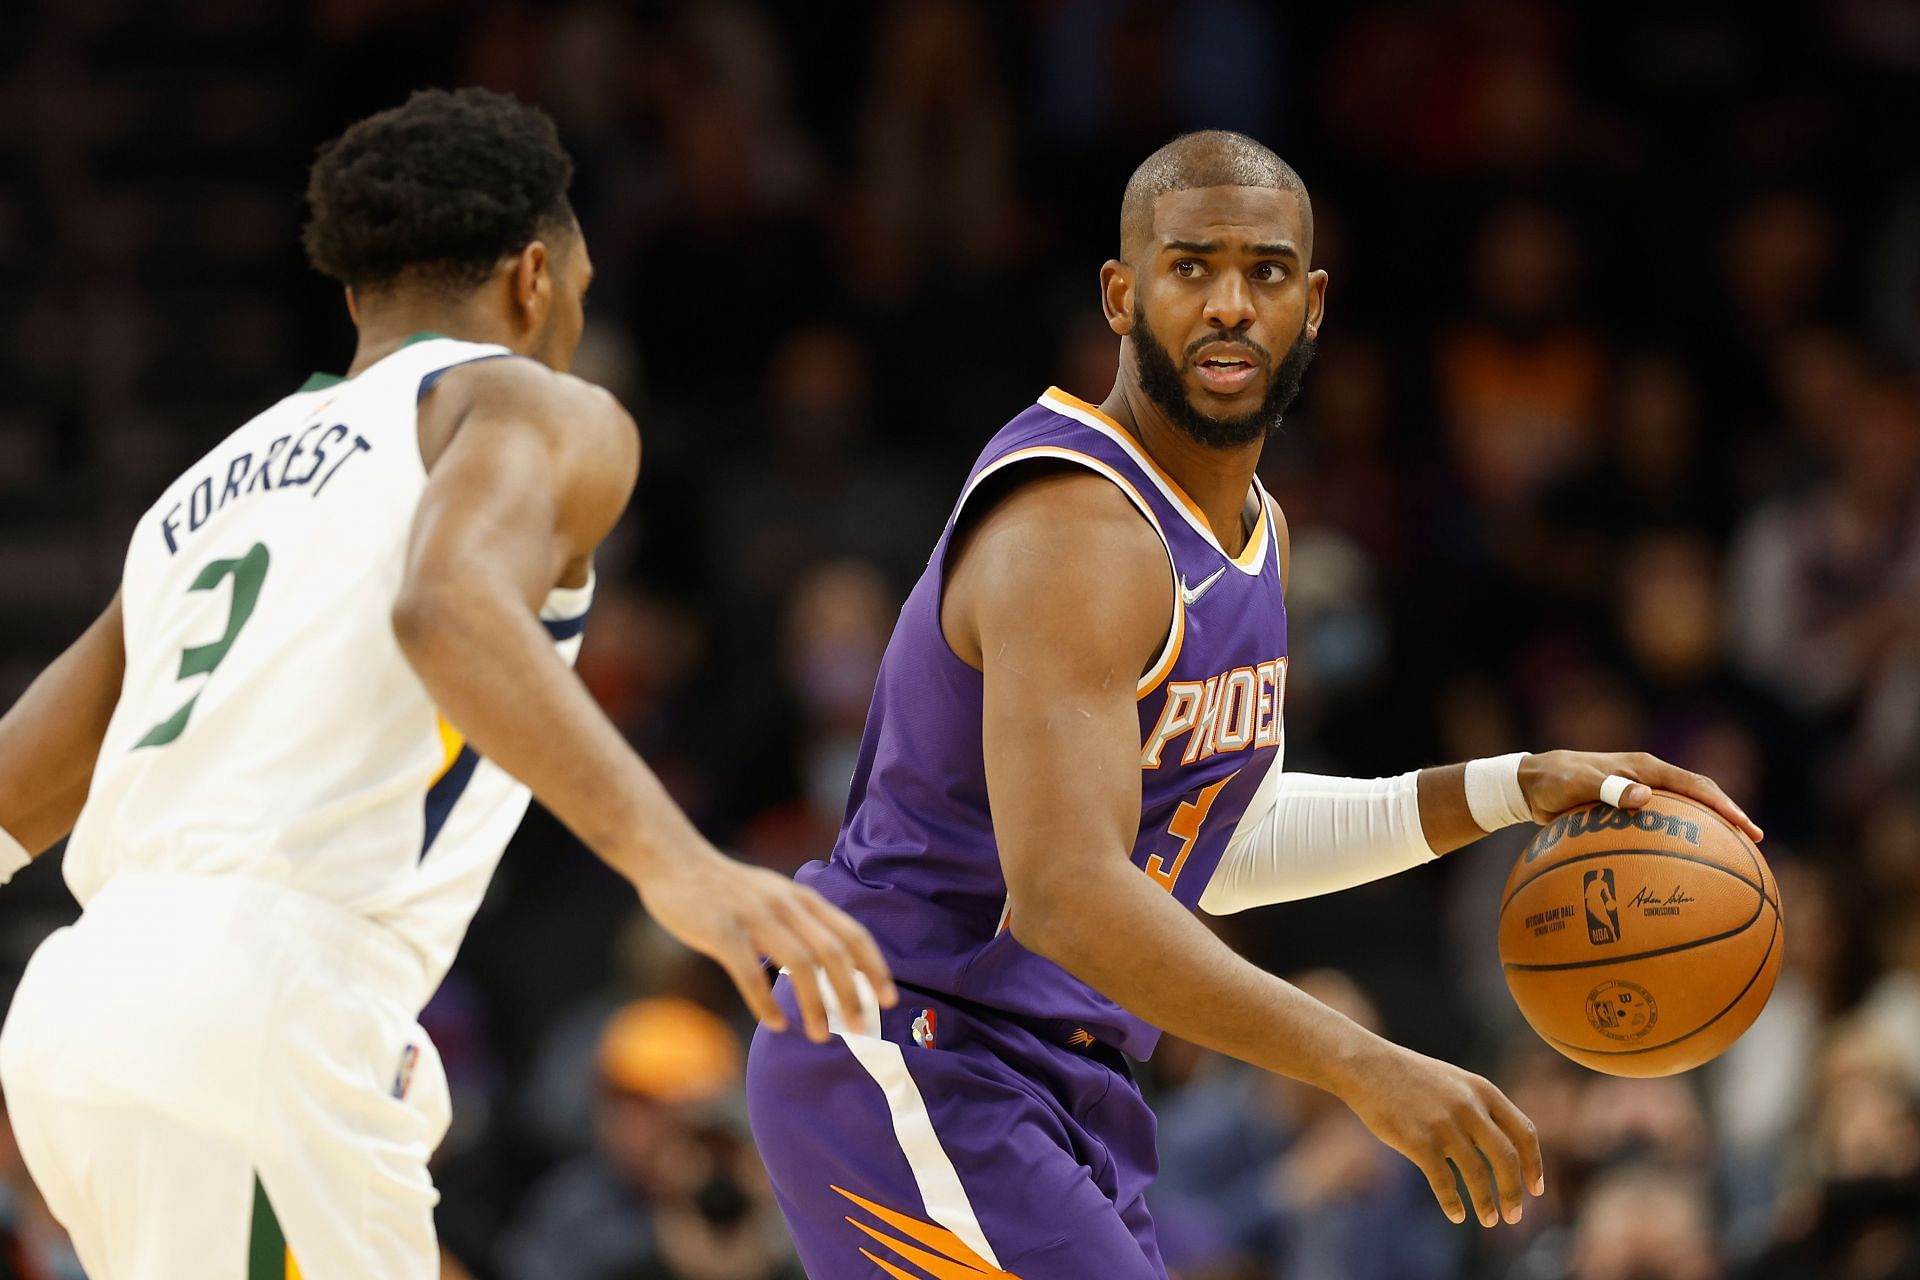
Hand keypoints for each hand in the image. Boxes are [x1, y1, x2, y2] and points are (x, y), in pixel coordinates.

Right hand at [637, 851, 897, 1042]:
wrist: (674, 861)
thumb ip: (801, 923)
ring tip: (820, 1035)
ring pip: (799, 964)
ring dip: (816, 1004)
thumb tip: (830, 967)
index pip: (852, 933)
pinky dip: (765, 1003)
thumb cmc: (727, 890)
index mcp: (802, 897)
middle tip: (859, 1027)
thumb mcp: (774, 896)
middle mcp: (785, 903)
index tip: (888, 999)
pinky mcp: (722, 930)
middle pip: (833, 952)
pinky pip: (750, 973)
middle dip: (852, 993)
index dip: (873, 967)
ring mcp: (754, 916)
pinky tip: (775, 1024)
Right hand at [1335, 1040, 1543, 1226]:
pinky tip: (1456, 1214)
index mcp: (1482, 1090)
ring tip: (1489, 1220)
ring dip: (1486, 1203)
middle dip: (1514, 1192)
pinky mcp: (1419, 1141)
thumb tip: (1501, 1151)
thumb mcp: (1454, 1082)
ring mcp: (1444, 1124)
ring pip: (1477, 1175)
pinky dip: (1453, 1203)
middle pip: (1506, 1158)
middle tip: (1514, 1216)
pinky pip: (1444, 1182)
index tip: (1536, 1188)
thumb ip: (1479, 1109)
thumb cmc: (1409, 1077)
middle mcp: (1468, 1107)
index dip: (1534, 1164)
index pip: (1524, 1133)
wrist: (1366, 1065)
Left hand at [1518, 750, 1761, 842]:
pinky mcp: (1628, 811)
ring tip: (1732, 861)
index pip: (1695, 785)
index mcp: (1645, 768)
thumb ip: (1607, 787)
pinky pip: (1659, 830)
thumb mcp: (1577, 783)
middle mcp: (1649, 779)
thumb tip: (1644, 797)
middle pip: (1699, 799)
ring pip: (1683, 815)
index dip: (1724, 806)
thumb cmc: (1554, 781)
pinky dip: (1674, 845)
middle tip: (1755, 844)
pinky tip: (1679, 871)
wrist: (1531, 783)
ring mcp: (1640, 795)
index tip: (1747, 828)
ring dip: (1707, 833)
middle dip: (1728, 819)